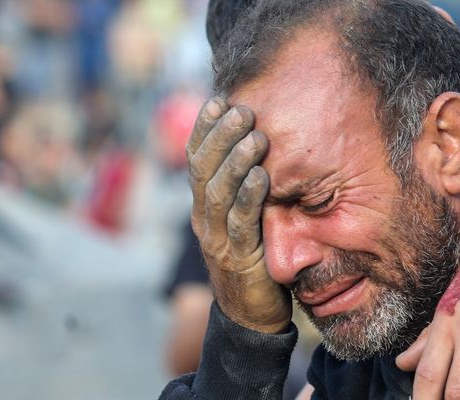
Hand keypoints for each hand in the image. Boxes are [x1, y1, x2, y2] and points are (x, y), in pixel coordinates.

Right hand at [186, 97, 290, 333]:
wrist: (251, 317)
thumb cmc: (254, 260)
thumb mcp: (243, 220)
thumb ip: (243, 189)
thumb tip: (257, 147)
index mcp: (202, 207)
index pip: (196, 160)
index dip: (204, 129)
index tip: (217, 99)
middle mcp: (203, 219)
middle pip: (204, 169)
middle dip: (220, 135)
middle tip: (240, 109)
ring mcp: (217, 239)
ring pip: (219, 192)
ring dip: (236, 161)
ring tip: (254, 135)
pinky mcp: (238, 258)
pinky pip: (241, 223)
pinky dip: (250, 196)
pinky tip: (263, 175)